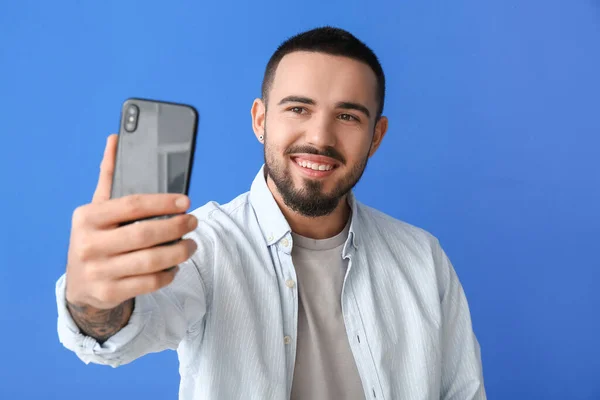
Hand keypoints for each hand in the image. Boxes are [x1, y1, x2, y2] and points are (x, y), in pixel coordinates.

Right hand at [65, 134, 197, 309]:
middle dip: (176, 227)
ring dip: (178, 252)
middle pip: (144, 234)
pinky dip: (168, 274)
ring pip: (150, 262)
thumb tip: (115, 139)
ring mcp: (98, 271)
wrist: (79, 285)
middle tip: (193, 221)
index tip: (185, 201)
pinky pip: (149, 283)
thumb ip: (109, 176)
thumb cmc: (96, 238)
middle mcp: (89, 244)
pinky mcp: (109, 293)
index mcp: (87, 217)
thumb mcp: (98, 208)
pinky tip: (176, 265)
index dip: (162, 202)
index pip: (131, 204)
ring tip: (191, 244)